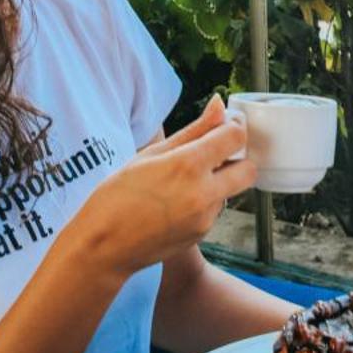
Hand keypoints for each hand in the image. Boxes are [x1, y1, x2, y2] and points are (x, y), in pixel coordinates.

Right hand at [82, 96, 257, 276]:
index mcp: (188, 165)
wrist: (103, 247)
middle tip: (213, 155)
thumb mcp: (150, 154)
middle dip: (237, 159)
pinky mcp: (202, 234)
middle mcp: (204, 193)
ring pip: (231, 190)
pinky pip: (215, 209)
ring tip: (181, 182)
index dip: (233, 128)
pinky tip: (175, 202)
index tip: (224, 127)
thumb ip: (193, 130)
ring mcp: (206, 217)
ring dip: (218, 181)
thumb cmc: (116, 197)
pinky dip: (204, 201)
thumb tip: (219, 106)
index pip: (236, 137)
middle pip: (248, 169)